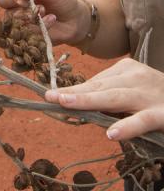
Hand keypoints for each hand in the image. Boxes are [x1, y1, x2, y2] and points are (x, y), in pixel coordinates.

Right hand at [0, 0, 89, 45]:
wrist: (75, 20)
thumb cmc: (62, 0)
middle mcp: (15, 4)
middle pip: (2, 0)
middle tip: (31, 0)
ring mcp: (19, 19)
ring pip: (11, 17)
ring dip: (28, 12)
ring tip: (45, 10)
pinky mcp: (25, 34)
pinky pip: (25, 29)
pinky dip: (40, 24)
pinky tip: (51, 19)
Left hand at [45, 58, 163, 140]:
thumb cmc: (156, 98)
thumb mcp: (133, 90)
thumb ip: (110, 95)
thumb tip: (77, 103)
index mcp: (127, 68)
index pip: (95, 81)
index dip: (73, 89)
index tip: (51, 95)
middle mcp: (136, 77)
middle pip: (100, 86)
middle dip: (74, 92)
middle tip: (50, 97)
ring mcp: (149, 95)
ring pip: (115, 97)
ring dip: (88, 100)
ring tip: (66, 104)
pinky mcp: (162, 114)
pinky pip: (142, 120)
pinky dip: (127, 126)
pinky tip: (111, 134)